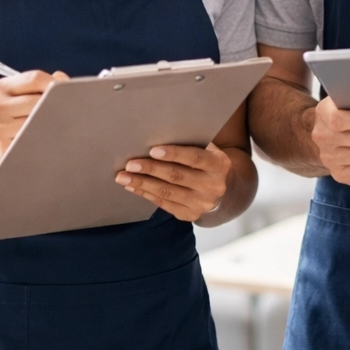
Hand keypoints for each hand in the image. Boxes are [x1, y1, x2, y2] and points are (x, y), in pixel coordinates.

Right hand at [0, 70, 67, 170]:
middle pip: (38, 101)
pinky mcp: (3, 149)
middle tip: (72, 111)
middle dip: (57, 106)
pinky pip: (32, 142)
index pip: (35, 78)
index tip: (70, 90)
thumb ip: (43, 84)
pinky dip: (44, 141)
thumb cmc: (14, 116)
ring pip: (37, 123)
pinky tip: (49, 140)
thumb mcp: (23, 95)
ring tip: (61, 126)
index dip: (56, 84)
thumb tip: (62, 80)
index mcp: (2, 88)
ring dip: (53, 125)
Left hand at [116, 143, 233, 221]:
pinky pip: (164, 204)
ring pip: (167, 193)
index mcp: (219, 165)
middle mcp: (213, 186)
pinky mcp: (190, 215)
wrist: (226, 189)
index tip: (152, 150)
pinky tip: (133, 186)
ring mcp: (202, 204)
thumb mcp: (209, 150)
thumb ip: (191, 144)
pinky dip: (146, 194)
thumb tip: (157, 134)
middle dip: (151, 170)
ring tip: (123, 177)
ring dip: (143, 184)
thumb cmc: (209, 162)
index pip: (195, 158)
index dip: (173, 154)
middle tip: (130, 164)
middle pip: (177, 177)